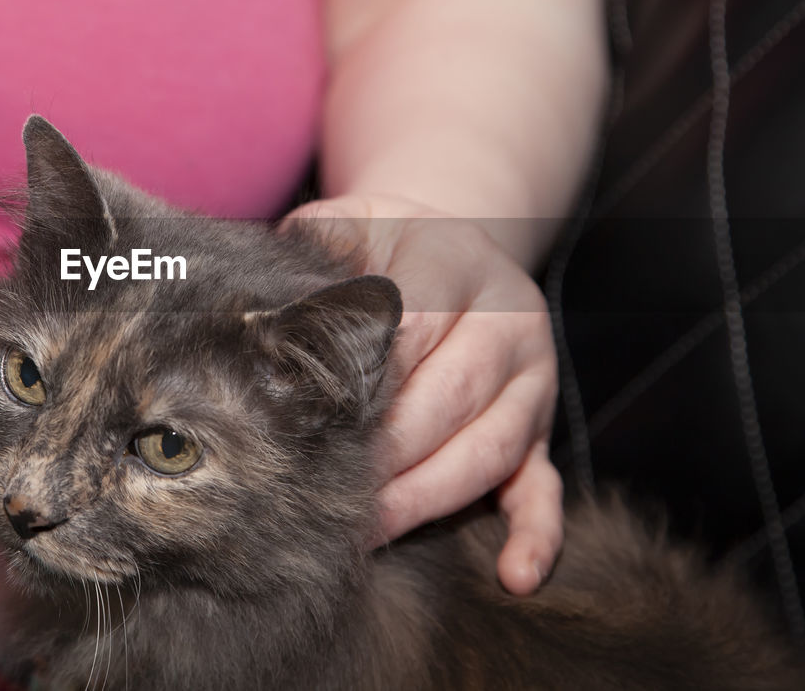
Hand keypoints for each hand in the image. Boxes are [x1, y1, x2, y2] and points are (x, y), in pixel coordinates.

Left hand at [284, 192, 562, 594]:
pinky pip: (547, 486)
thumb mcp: (344, 228)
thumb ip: (308, 265)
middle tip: (322, 491)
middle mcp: (509, 317)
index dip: (359, 379)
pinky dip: (536, 534)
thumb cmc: (378, 246)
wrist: (451, 243)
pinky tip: (514, 575)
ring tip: (365, 530)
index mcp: (457, 257)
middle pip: (450, 396)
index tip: (307, 420)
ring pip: (490, 448)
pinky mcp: (543, 427)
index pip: (410, 326)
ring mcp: (533, 377)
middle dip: (384, 452)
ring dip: (425, 497)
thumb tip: (256, 326)